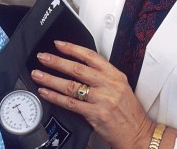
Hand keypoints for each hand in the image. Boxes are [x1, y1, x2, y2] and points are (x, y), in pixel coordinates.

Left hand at [30, 40, 155, 148]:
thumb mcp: (120, 87)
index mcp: (114, 75)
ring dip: (51, 78)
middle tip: (43, 57)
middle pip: (77, 68)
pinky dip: (55, 97)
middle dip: (57, 61)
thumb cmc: (128, 112)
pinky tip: (45, 92)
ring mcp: (102, 99)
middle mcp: (108, 84)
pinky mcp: (96, 114)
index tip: (59, 44)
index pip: (90, 56)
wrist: (138, 134)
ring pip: (71, 85)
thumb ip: (102, 76)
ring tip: (38, 74)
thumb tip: (79, 66)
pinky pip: (70, 103)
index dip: (72, 48)